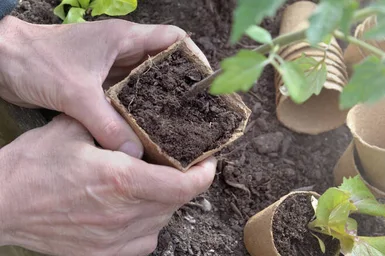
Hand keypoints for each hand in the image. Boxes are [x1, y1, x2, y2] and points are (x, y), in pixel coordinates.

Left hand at [0, 16, 208, 157]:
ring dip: (162, 101)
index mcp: (126, 38)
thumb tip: (134, 154)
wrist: (2, 60)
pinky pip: (131, 95)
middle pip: (168, 64)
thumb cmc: (37, 61)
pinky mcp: (100, 81)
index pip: (175, 39)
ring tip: (178, 126)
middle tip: (197, 115)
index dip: (195, 59)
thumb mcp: (75, 94)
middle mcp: (124, 50)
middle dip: (183, 88)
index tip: (206, 87)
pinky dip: (140, 110)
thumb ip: (106, 123)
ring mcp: (113, 65)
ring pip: (150, 82)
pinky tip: (147, 129)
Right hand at [0, 115, 215, 255]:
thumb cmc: (32, 166)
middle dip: (182, 182)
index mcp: (123, 181)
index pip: (186, 186)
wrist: (1, 205)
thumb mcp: (73, 129)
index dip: (204, 174)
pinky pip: (144, 242)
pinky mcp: (103, 255)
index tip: (207, 162)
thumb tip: (139, 117)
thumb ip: (113, 124)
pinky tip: (133, 209)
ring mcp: (115, 240)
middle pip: (177, 202)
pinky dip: (147, 225)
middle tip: (177, 165)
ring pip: (162, 221)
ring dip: (164, 202)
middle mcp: (125, 215)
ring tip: (150, 183)